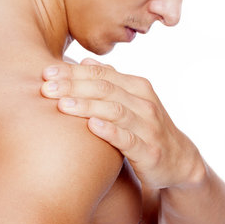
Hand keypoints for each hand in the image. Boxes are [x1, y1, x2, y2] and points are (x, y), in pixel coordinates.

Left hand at [40, 58, 205, 189]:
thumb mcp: (131, 101)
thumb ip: (110, 81)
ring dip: (87, 106)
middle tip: (46, 88)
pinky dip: (110, 131)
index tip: (46, 73)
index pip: (101, 74)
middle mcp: (144, 103)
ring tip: (62, 105)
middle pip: (105, 89)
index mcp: (137, 87)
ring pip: (115, 111)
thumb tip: (84, 61)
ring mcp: (148, 127)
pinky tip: (91, 126)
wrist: (179, 162)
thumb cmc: (146, 129)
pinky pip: (128, 139)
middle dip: (73, 87)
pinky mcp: (149, 151)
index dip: (72, 72)